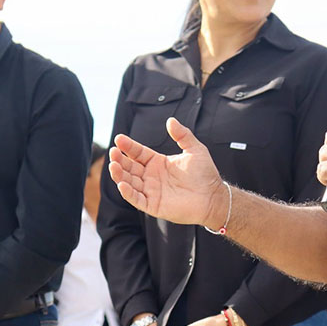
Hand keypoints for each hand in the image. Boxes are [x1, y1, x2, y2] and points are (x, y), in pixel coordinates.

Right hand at [109, 120, 226, 227]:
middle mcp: (151, 176)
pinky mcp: (153, 205)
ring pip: (129, 182)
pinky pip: (136, 199)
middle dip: (119, 159)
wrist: (213, 197)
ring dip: (119, 174)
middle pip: (129, 167)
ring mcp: (151, 191)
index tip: (119, 139)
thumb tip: (170, 120)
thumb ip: (182, 135)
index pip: (138, 153)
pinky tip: (122, 184)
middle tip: (113, 152)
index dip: (128, 146)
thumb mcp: (195, 149)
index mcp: (158, 162)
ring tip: (113, 165)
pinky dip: (127, 193)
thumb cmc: (205, 174)